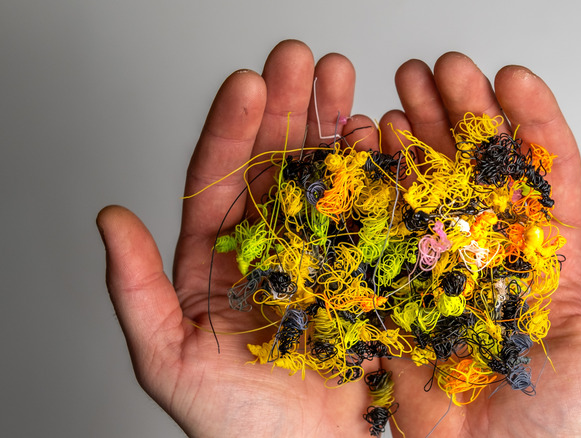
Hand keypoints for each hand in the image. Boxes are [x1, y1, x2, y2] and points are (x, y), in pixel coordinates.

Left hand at [97, 40, 376, 436]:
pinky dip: (375, 175)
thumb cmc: (235, 422)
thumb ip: (137, 289)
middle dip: (288, 106)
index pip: (218, 177)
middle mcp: (267, 243)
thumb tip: (108, 220)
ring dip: (332, 125)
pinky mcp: (361, 267)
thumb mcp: (169, 358)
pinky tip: (377, 139)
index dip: (232, 127)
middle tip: (303, 57)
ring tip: (344, 81)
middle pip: (275, 162)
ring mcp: (318, 250)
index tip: (248, 82)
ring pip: (322, 176)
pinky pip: (367, 213)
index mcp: (216, 255)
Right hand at [372, 53, 580, 436]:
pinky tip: (371, 144)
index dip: (530, 121)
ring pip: (433, 182)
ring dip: (418, 132)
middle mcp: (497, 246)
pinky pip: (389, 223)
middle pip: (482, 163)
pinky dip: (378, 181)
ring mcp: (446, 260)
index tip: (511, 77)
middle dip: (464, 110)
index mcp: (552, 254)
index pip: (546, 170)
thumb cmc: (552, 428)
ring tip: (401, 90)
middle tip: (443, 67)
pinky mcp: (403, 282)